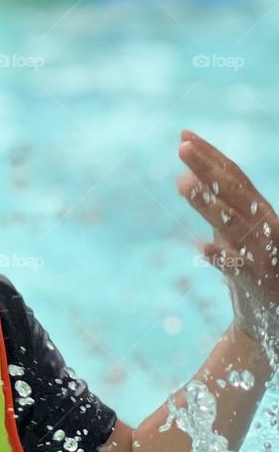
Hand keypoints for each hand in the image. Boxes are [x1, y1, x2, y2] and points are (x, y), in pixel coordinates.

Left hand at [177, 129, 278, 347]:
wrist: (275, 316)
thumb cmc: (254, 265)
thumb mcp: (234, 230)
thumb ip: (216, 202)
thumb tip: (188, 173)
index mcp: (260, 212)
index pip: (235, 176)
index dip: (211, 155)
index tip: (184, 135)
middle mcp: (266, 227)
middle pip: (236, 192)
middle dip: (209, 168)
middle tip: (182, 148)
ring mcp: (264, 253)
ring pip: (236, 225)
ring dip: (209, 204)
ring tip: (183, 184)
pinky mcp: (258, 282)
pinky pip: (239, 269)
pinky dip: (222, 258)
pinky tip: (202, 248)